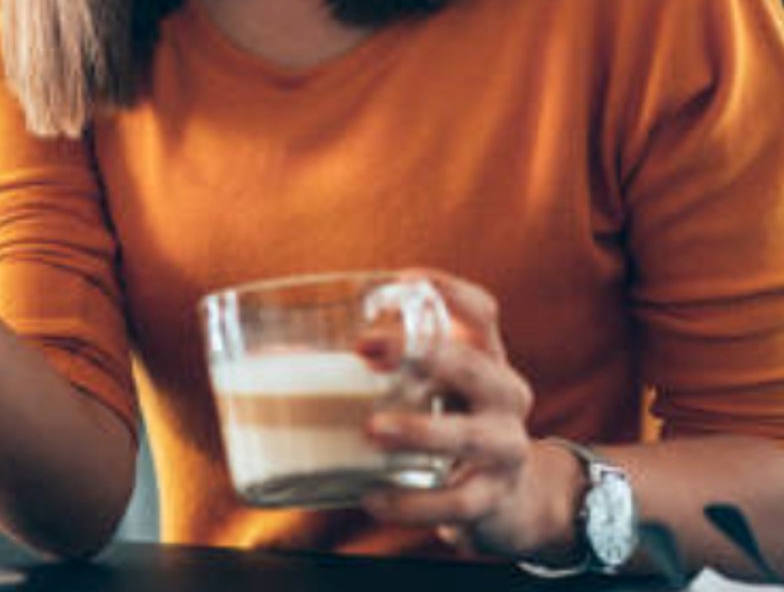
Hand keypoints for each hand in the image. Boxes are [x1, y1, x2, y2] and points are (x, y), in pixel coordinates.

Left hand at [356, 270, 573, 560]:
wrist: (509, 501)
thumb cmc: (447, 425)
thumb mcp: (429, 390)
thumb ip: (376, 369)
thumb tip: (274, 359)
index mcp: (485, 359)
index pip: (482, 313)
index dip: (449, 291)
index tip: (404, 279)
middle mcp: (503, 396)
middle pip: (474, 365)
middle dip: (421, 353)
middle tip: (365, 348)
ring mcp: (504, 447)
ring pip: (467, 435)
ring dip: (419, 429)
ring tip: (372, 429)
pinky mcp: (492, 497)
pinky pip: (454, 502)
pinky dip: (413, 503)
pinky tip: (373, 498)